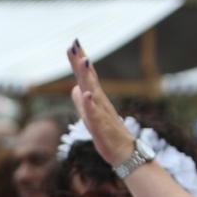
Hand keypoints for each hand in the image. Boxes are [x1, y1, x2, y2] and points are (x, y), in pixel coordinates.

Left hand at [67, 40, 135, 166]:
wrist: (123, 153)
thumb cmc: (108, 134)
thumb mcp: (90, 116)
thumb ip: (82, 102)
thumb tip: (75, 89)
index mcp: (96, 99)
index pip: (87, 76)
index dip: (79, 61)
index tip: (73, 43)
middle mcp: (99, 102)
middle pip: (89, 78)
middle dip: (82, 61)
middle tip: (76, 44)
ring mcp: (101, 114)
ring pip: (93, 92)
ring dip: (88, 77)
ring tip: (84, 60)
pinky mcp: (101, 127)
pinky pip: (95, 114)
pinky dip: (90, 104)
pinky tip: (87, 94)